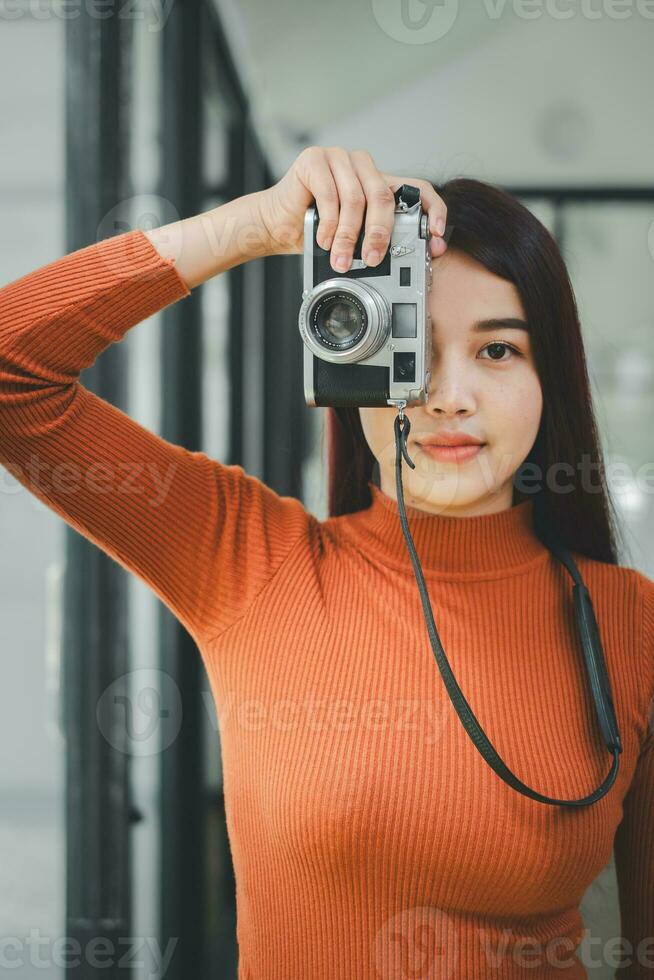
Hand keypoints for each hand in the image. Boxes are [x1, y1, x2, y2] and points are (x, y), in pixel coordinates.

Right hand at [255, 145, 447, 271]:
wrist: (278, 224)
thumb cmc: (317, 231)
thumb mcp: (356, 237)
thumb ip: (379, 237)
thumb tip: (408, 256)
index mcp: (379, 181)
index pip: (417, 188)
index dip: (433, 212)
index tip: (436, 236)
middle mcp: (362, 166)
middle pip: (384, 197)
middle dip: (379, 234)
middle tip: (372, 259)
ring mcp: (339, 158)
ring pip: (356, 199)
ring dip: (347, 235)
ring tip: (340, 258)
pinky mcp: (315, 159)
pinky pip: (330, 194)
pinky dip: (328, 223)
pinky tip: (323, 238)